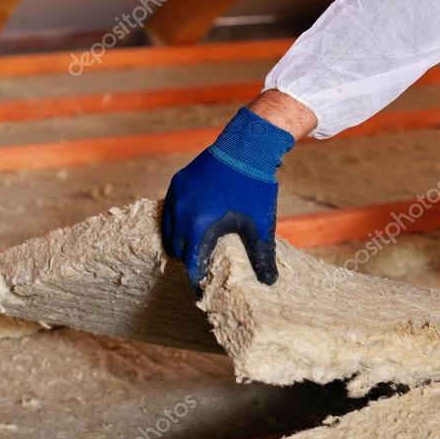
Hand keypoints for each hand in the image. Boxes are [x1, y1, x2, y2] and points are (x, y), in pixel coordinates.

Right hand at [162, 107, 294, 289]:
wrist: (246, 147)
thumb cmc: (254, 188)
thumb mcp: (260, 225)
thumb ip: (262, 256)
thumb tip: (270, 282)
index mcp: (200, 227)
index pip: (191, 264)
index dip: (196, 280)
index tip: (202, 290)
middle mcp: (181, 213)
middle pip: (177, 249)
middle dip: (188, 261)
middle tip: (201, 268)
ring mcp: (176, 196)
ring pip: (169, 230)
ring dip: (180, 243)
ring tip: (195, 249)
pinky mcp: (177, 183)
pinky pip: (170, 211)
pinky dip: (177, 222)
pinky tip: (191, 225)